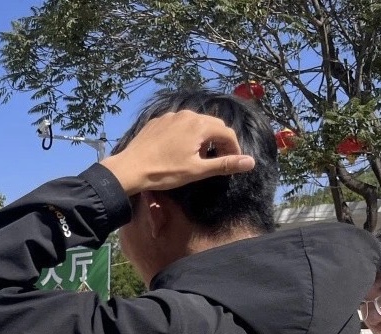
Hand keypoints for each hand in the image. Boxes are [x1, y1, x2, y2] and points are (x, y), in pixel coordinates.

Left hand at [100, 110, 255, 196]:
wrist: (129, 169)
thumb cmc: (164, 172)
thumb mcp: (197, 171)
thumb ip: (225, 164)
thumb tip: (251, 162)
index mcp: (200, 124)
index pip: (227, 133)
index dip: (234, 149)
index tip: (233, 163)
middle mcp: (187, 114)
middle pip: (212, 125)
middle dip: (219, 142)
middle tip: (219, 159)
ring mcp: (170, 116)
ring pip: (195, 124)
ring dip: (203, 138)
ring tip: (199, 156)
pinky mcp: (157, 121)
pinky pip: (178, 125)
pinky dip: (185, 135)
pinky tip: (179, 150)